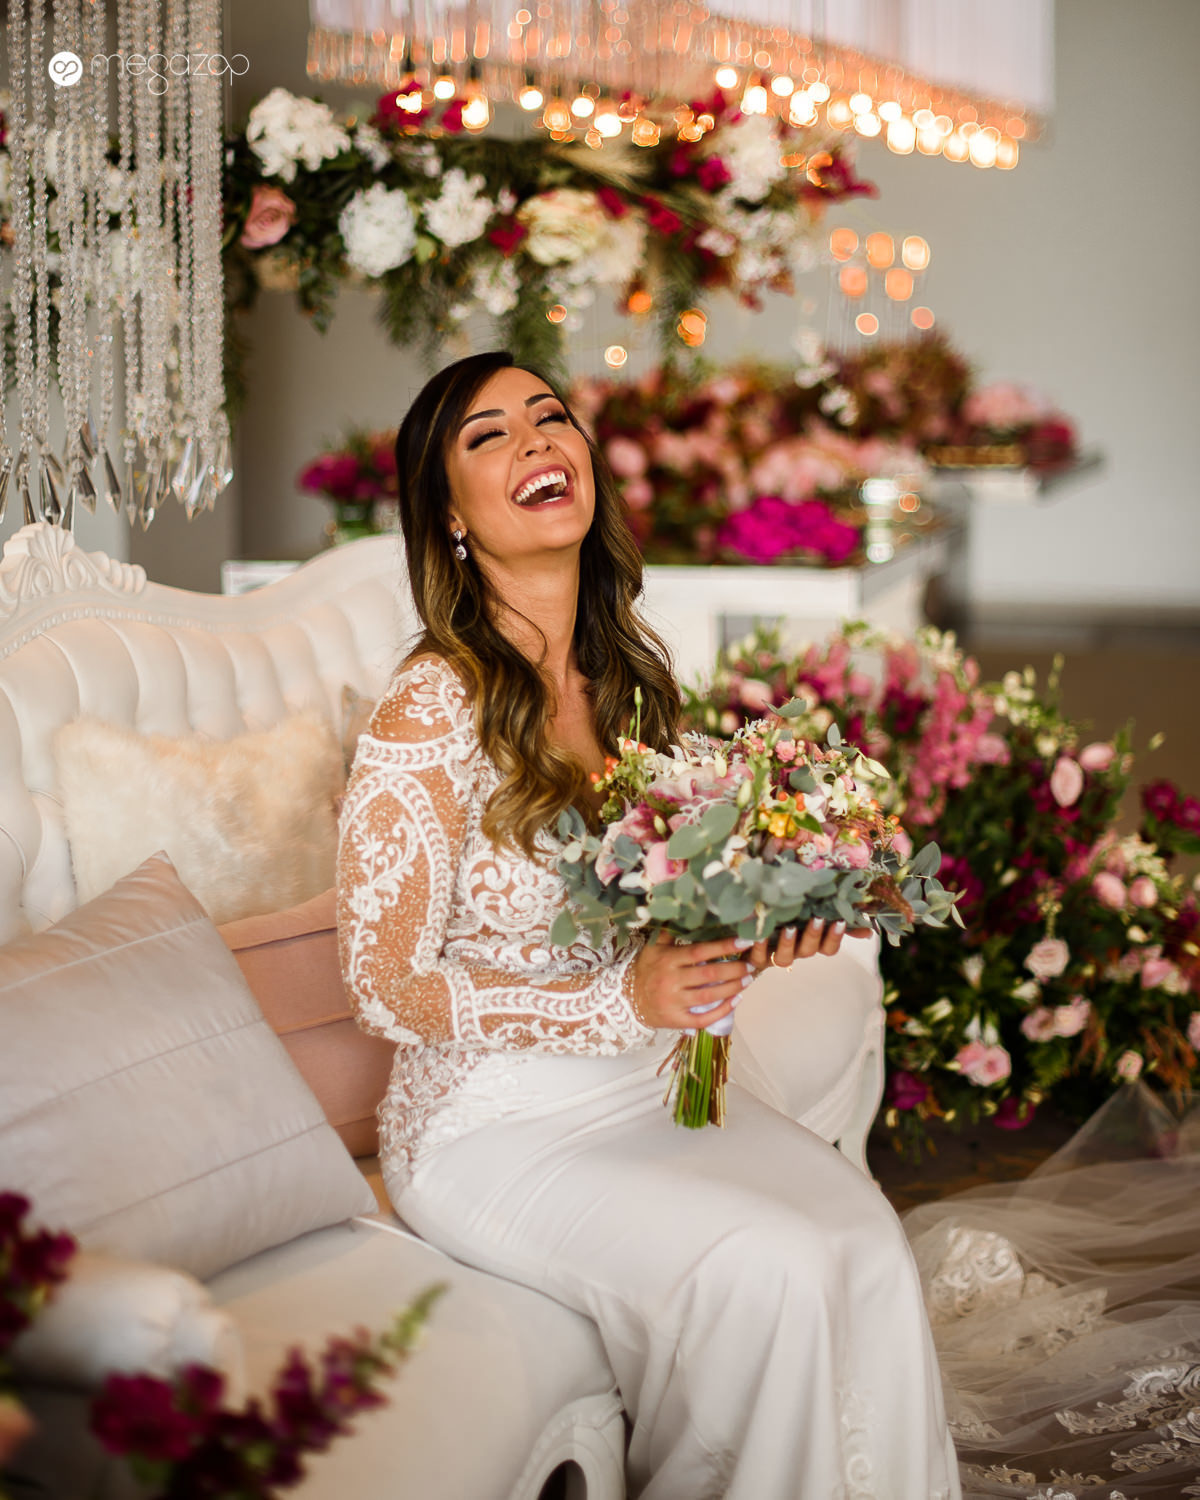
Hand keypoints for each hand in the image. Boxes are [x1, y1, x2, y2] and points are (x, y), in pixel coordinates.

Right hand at [631, 930, 755, 1031]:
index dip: (723, 946)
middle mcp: (671, 980)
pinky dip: (721, 1011)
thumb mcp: (653, 948)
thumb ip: (670, 932)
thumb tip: (685, 911)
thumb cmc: (646, 970)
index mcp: (668, 960)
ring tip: (747, 980)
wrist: (627, 1000)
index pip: (700, 951)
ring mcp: (674, 1002)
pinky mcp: (677, 1020)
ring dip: (732, 988)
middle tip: (750, 965)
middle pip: (709, 974)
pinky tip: (735, 1001)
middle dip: (734, 969)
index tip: (743, 941)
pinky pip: (703, 1018)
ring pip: (709, 996)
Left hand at [746, 919, 873, 973]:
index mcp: (810, 943)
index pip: (829, 947)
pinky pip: (758, 957)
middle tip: (817, 918)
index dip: (835, 937)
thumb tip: (869, 931)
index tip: (839, 920)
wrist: (749, 931)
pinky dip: (759, 947)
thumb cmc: (786, 918)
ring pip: (785, 958)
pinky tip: (759, 935)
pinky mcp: (755, 958)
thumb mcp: (809, 914)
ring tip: (790, 928)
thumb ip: (836, 920)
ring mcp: (775, 956)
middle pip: (809, 951)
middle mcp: (795, 952)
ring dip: (789, 943)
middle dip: (814, 935)